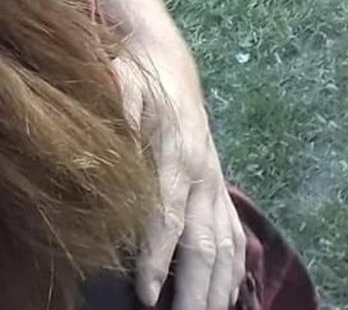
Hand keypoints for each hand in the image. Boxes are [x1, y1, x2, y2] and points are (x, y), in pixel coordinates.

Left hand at [114, 50, 245, 308]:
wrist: (168, 61)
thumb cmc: (137, 78)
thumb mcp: (123, 86)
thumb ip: (122, 112)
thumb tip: (113, 139)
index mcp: (177, 157)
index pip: (169, 218)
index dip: (158, 259)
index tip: (147, 294)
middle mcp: (203, 176)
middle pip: (204, 245)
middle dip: (194, 290)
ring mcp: (216, 184)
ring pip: (226, 248)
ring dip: (218, 290)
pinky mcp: (219, 186)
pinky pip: (234, 237)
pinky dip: (235, 270)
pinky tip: (230, 295)